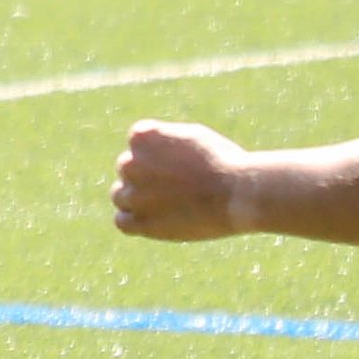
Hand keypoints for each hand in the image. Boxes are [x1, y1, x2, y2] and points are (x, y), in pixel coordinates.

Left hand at [110, 121, 250, 242]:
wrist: (237, 194)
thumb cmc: (222, 162)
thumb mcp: (191, 137)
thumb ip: (163, 141)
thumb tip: (145, 149)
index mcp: (141, 136)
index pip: (138, 146)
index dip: (160, 157)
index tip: (182, 165)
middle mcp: (129, 163)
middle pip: (129, 170)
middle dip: (149, 177)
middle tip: (180, 187)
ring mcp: (131, 194)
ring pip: (121, 196)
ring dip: (140, 200)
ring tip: (173, 203)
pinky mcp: (138, 222)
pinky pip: (122, 221)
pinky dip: (136, 222)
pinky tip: (158, 220)